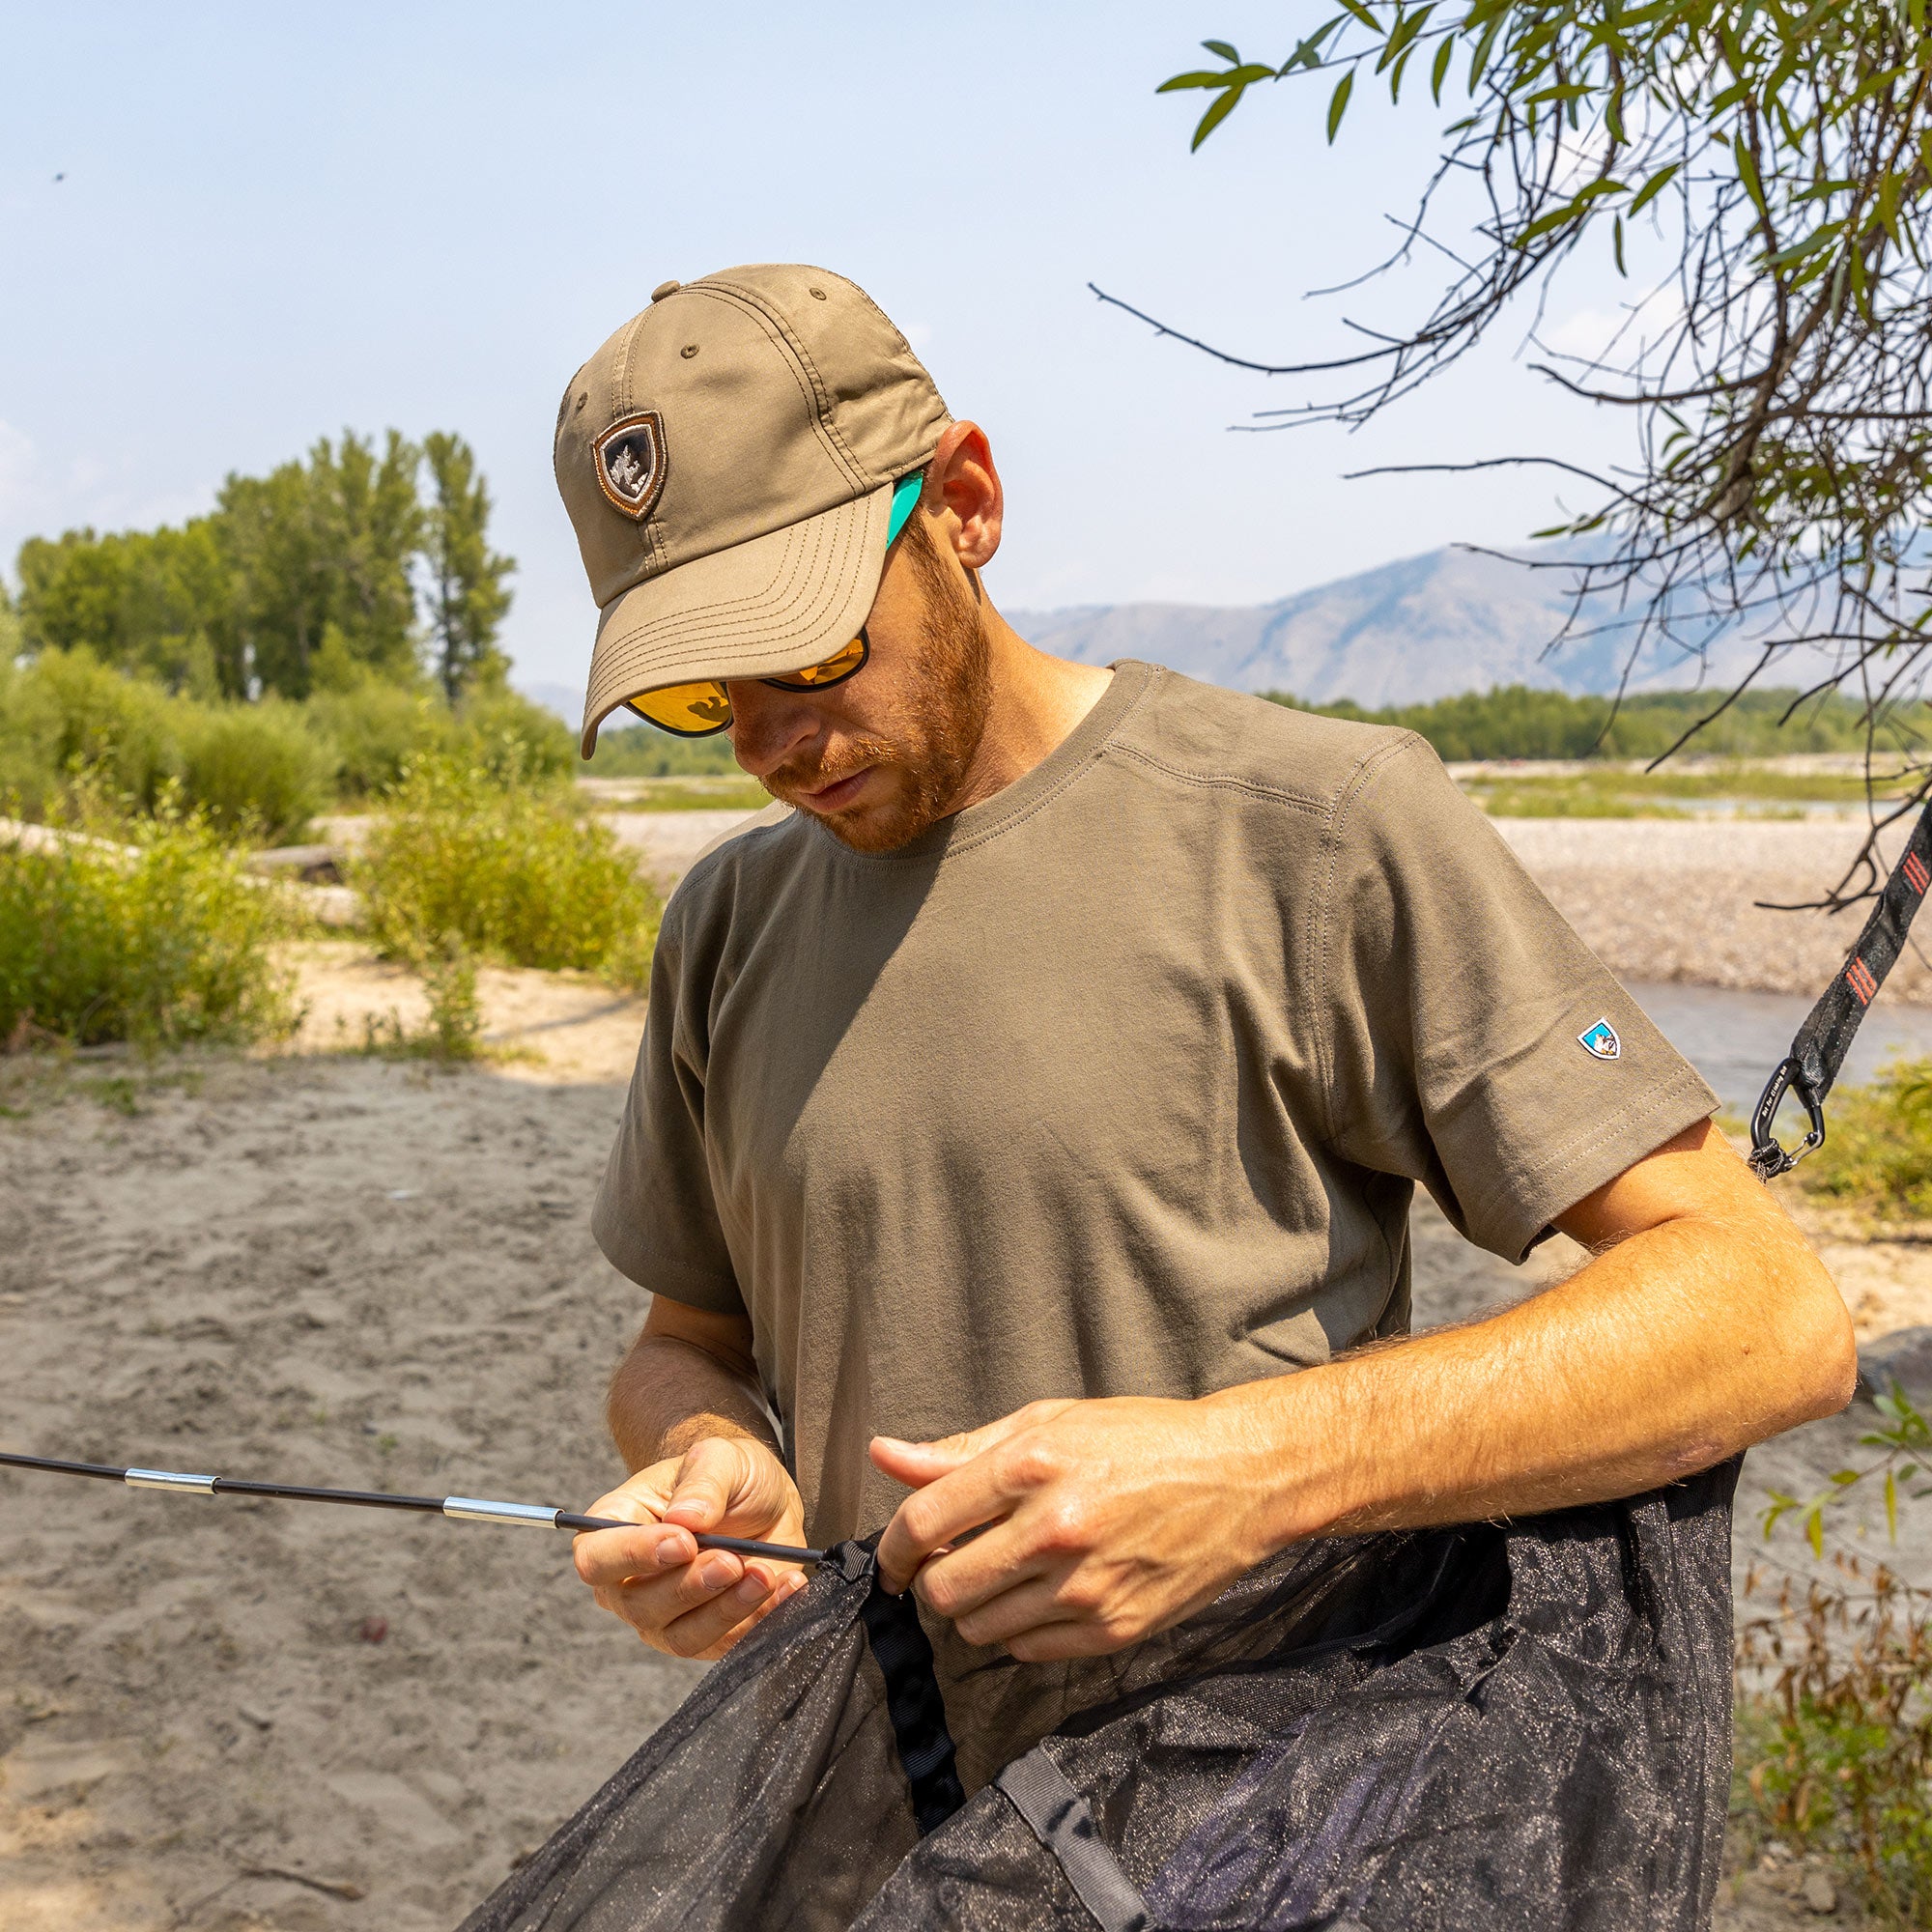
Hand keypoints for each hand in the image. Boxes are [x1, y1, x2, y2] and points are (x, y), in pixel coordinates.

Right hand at [573, 1435, 809, 1660]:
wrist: (763, 1500)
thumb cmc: (726, 1474)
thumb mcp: (720, 1458)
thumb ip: (703, 1483)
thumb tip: (686, 1519)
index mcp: (614, 1528)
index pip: (597, 1559)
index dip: (634, 1556)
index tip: (685, 1542)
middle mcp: (629, 1582)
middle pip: (640, 1605)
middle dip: (691, 1586)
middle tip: (733, 1560)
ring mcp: (664, 1617)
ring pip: (681, 1636)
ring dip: (727, 1611)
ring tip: (764, 1575)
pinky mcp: (706, 1637)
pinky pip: (725, 1646)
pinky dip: (760, 1621)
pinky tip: (786, 1587)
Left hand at [870, 1395, 1284, 1662]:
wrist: (1237, 1477)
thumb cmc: (1139, 1440)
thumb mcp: (1047, 1422)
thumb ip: (959, 1449)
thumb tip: (884, 1454)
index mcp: (1033, 1464)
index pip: (925, 1523)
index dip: (893, 1547)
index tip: (894, 1556)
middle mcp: (1055, 1529)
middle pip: (944, 1590)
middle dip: (933, 1581)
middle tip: (955, 1561)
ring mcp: (1087, 1587)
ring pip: (979, 1630)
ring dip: (975, 1608)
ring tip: (1005, 1574)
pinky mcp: (1114, 1629)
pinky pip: (1027, 1653)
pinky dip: (1019, 1631)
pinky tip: (1042, 1595)